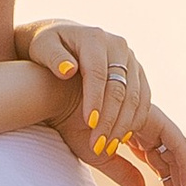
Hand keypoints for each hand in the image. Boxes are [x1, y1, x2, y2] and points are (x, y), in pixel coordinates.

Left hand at [23, 21, 150, 160]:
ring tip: (108, 147)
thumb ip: (53, 58)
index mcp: (94, 38)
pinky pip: (143, 98)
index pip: (98, 72)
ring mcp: (130, 59)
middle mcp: (118, 46)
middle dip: (110, 119)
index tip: (89, 125)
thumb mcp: (42, 47)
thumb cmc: (46, 46)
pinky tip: (123, 138)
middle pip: (120, 87)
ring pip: (136, 95)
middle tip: (97, 145)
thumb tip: (69, 70)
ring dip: (124, 124)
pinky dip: (135, 119)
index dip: (96, 99)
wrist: (64, 39)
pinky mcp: (137, 71)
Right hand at [69, 100, 185, 185]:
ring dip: (183, 180)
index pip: (160, 162)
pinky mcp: (151, 115)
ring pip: (178, 152)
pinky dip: (182, 163)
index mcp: (136, 134)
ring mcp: (150, 118)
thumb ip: (122, 172)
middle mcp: (147, 125)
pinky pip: (174, 142)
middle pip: (173, 159)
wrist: (57, 97)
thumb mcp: (99, 157)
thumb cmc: (70, 124)